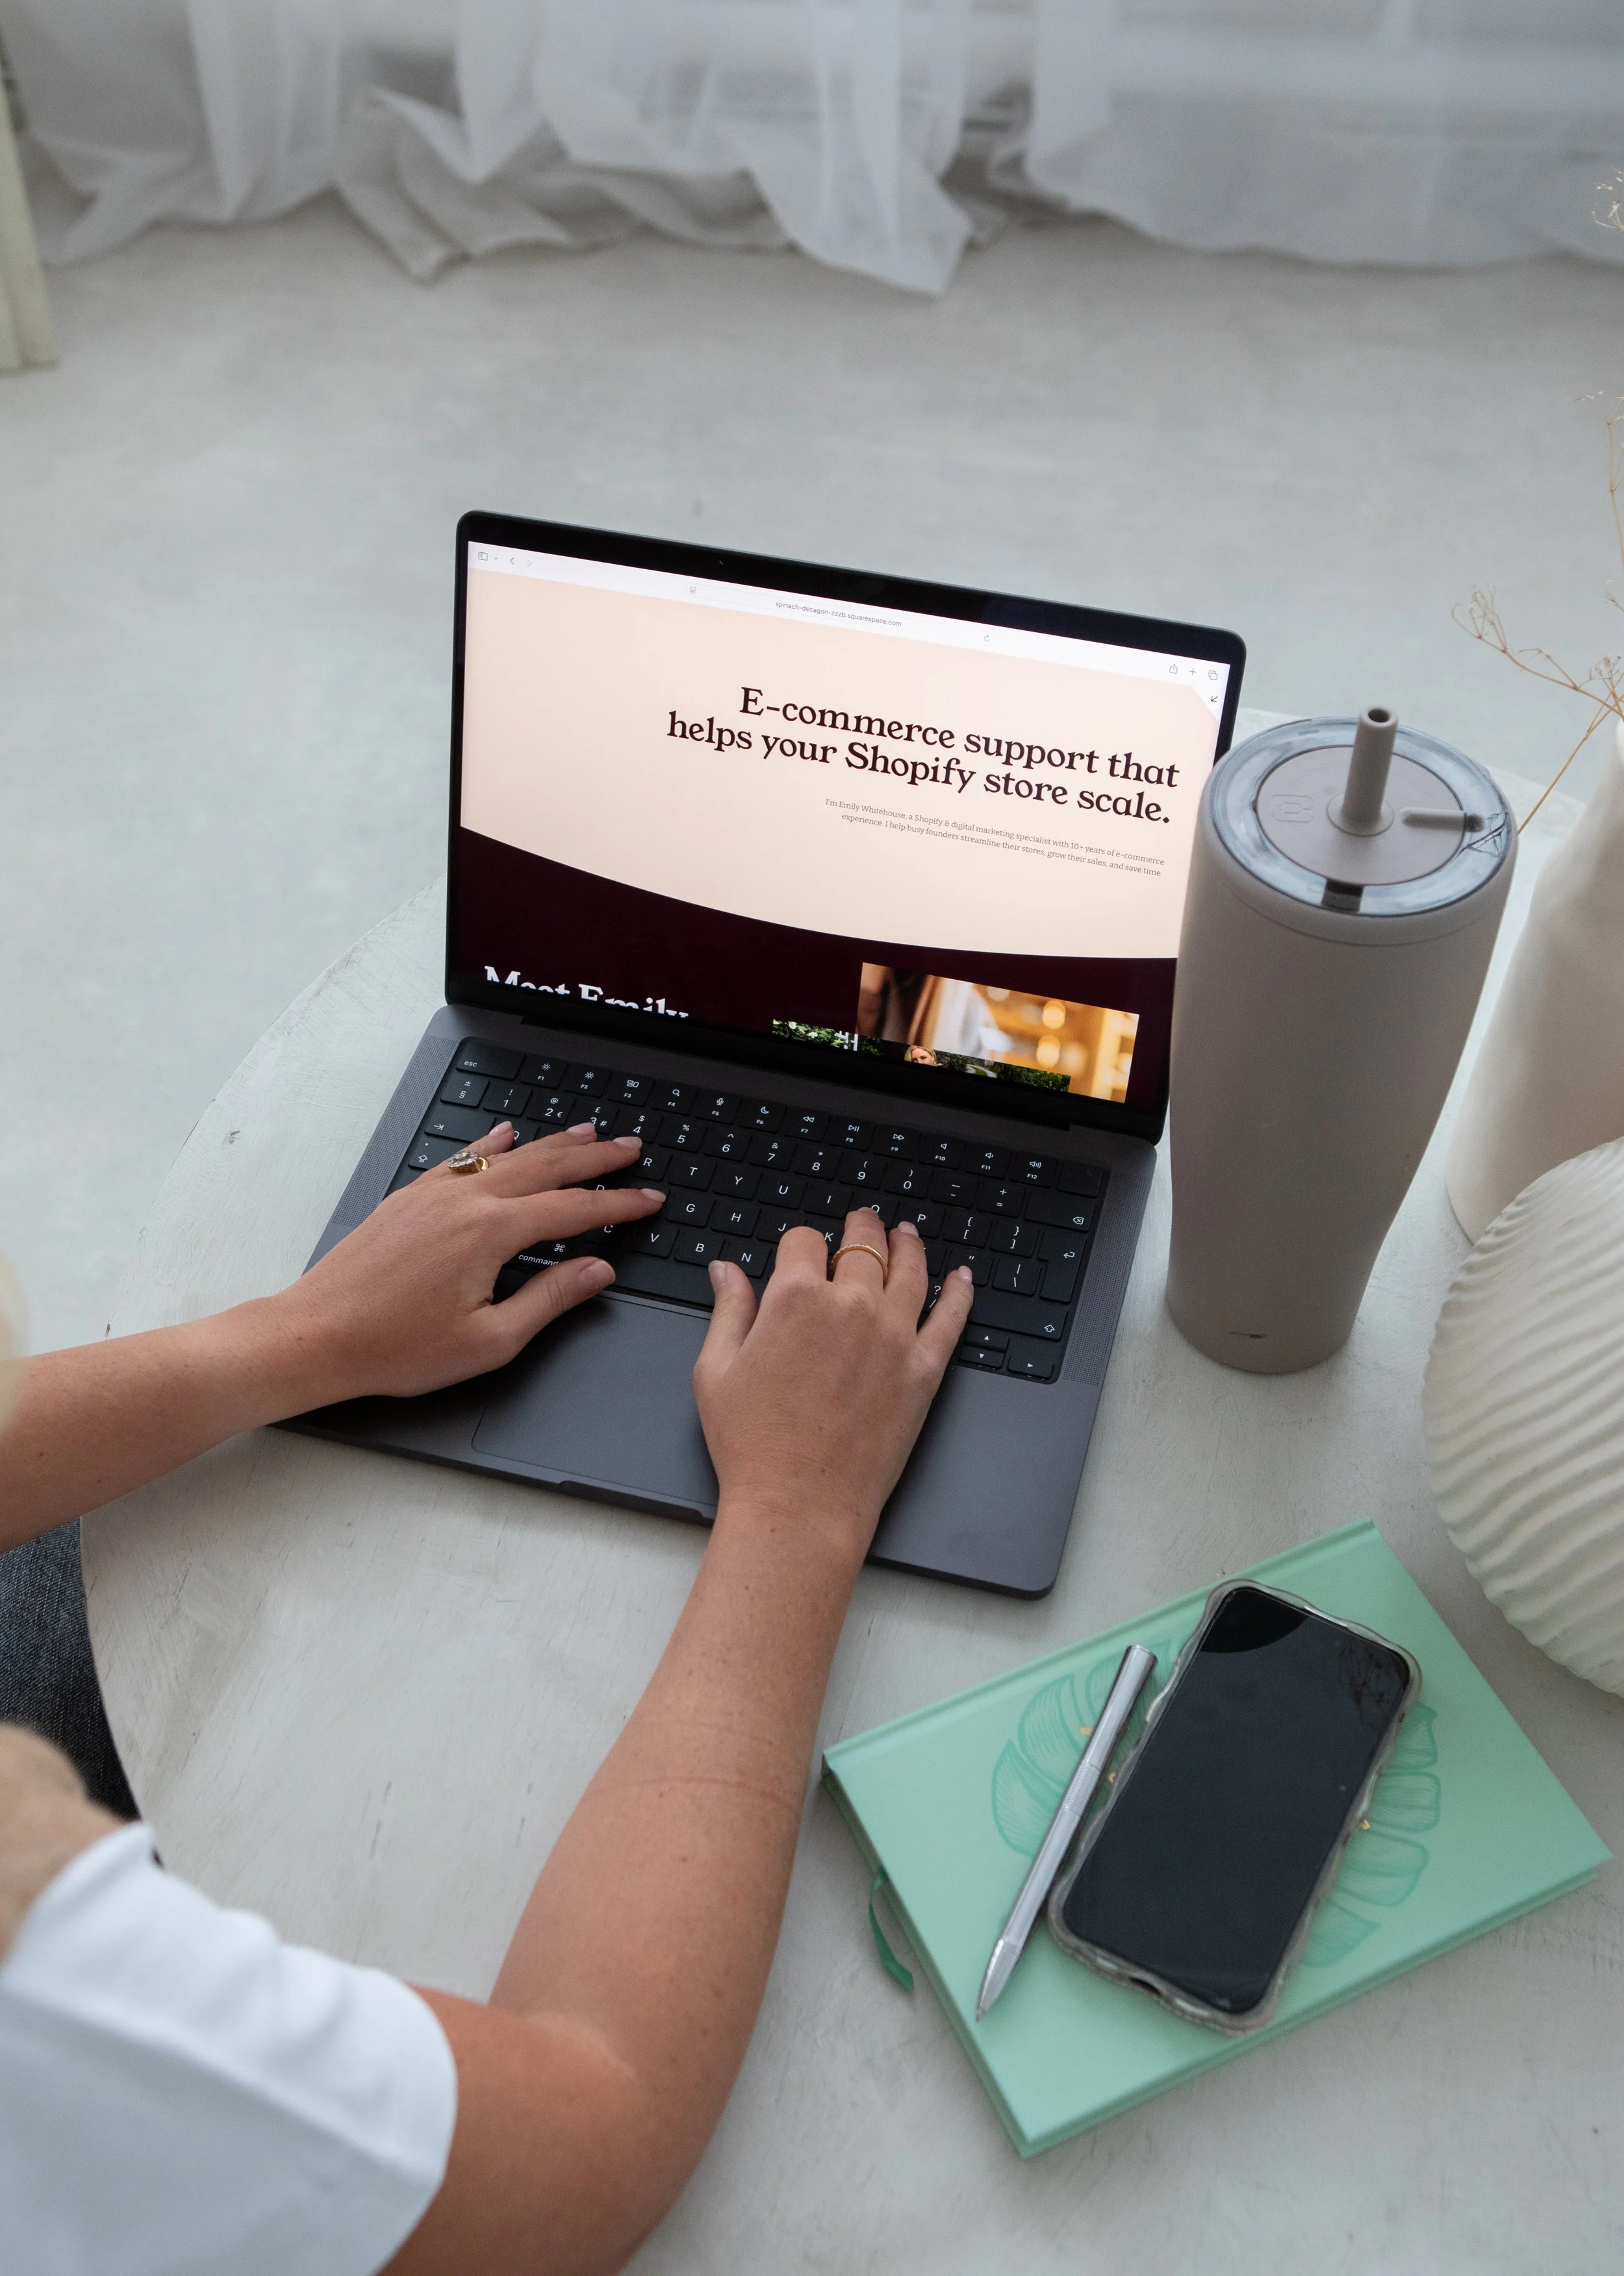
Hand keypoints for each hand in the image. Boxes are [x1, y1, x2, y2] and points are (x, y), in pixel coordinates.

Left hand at [267, 1121, 664, 1402]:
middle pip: (547, 1167)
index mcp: (490, 1233)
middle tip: (631, 1148)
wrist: (318, 1335)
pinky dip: (490, 1143)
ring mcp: (433, 1193)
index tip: (649, 1198)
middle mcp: (465, 1200)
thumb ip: (550, 1298)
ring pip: (507, 1155)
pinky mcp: (409, 1198)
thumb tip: (597, 1270)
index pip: (573, 1209)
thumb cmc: (397, 1347)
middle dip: (595, 1157)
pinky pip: (462, 1157)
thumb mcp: (490, 1339)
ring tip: (587, 1132)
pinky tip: (504, 1133)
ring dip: (552, 1143)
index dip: (618, 1204)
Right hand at [693, 1211, 972, 1566]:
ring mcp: (894, 1336)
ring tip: (906, 1234)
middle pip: (863, 1245)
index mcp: (796, 1298)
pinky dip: (959, 1291)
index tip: (800, 1252)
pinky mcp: (924, 1369)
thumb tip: (727, 1271)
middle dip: (860, 1228)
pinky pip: (951, 1317)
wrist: (799, 1504)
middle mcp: (851, 1306)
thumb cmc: (751, 1445)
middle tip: (862, 1222)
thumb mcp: (716, 1370)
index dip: (799, 1243)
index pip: (804, 1241)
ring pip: (910, 1269)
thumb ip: (729, 1310)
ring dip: (907, 1244)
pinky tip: (960, 1277)